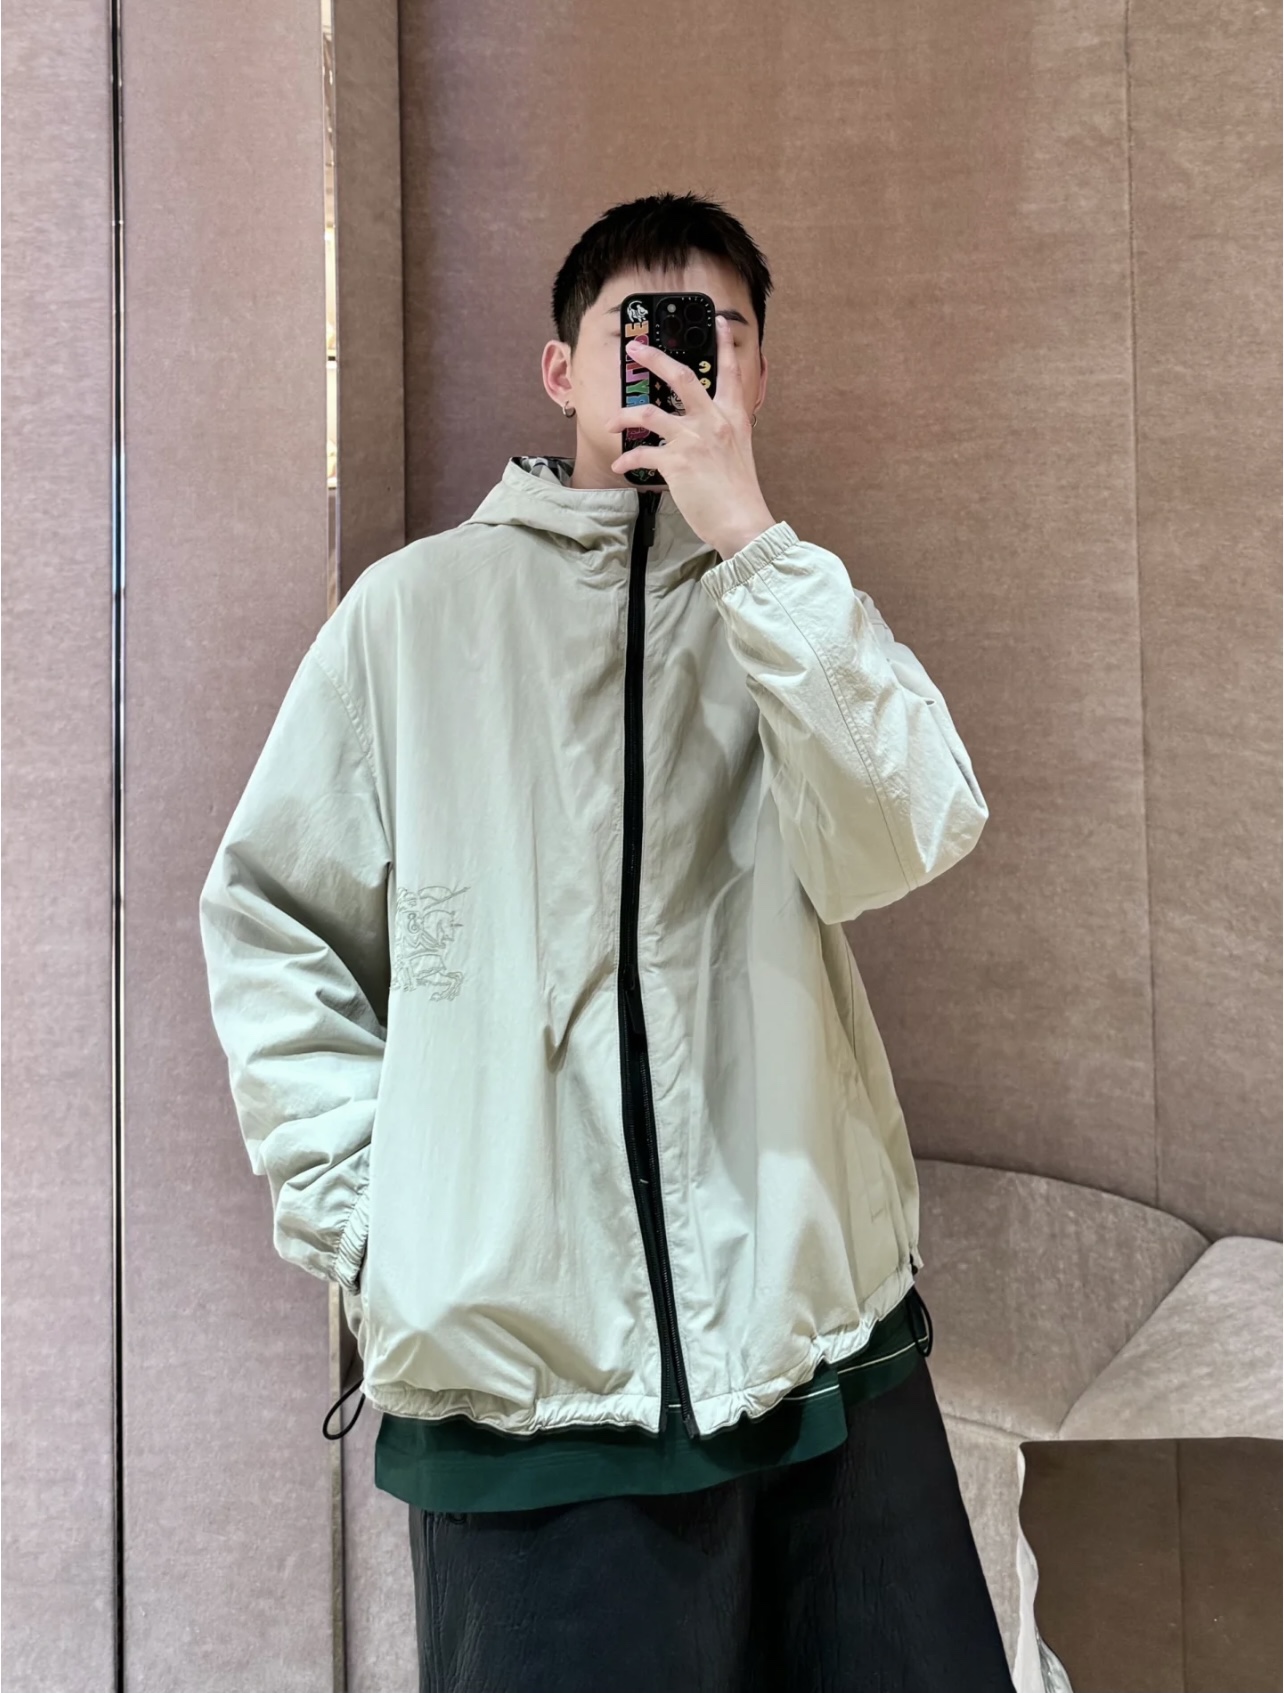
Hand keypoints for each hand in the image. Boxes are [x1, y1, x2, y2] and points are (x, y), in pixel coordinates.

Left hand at [607, 316, 776, 559]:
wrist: (742, 522)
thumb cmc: (739, 494)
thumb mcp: (737, 454)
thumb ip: (721, 436)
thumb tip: (701, 432)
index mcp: (732, 418)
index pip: (731, 374)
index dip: (725, 346)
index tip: (721, 323)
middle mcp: (713, 422)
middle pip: (681, 378)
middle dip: (655, 358)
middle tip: (636, 349)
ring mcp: (694, 440)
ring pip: (649, 414)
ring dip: (624, 415)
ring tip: (611, 421)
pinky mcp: (677, 462)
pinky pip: (642, 453)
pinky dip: (627, 458)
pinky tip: (620, 464)